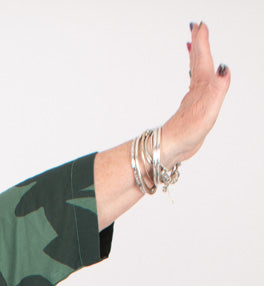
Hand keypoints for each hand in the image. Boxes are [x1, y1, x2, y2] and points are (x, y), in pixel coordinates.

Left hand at [163, 21, 230, 165]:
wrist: (171, 149)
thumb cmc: (187, 131)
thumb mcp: (208, 109)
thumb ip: (217, 89)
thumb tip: (224, 70)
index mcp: (201, 86)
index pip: (202, 58)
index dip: (202, 42)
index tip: (201, 26)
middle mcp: (196, 89)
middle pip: (197, 61)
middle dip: (198, 44)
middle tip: (197, 28)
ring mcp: (193, 98)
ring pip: (195, 72)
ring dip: (196, 58)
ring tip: (194, 47)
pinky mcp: (192, 109)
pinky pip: (195, 86)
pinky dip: (195, 77)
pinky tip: (196, 81)